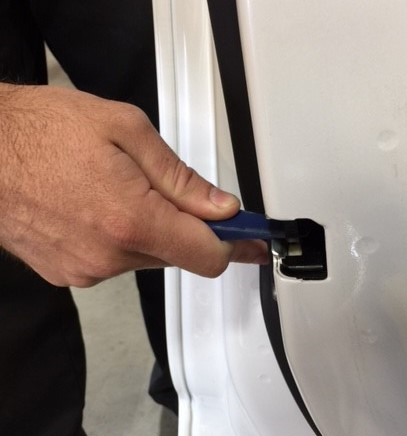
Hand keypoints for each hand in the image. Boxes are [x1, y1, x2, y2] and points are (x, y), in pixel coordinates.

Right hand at [0, 84, 267, 286]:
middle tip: (179, 194)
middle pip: (180, 254)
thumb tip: (220, 207)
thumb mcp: (127, 131)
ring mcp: (87, 269)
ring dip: (152, 229)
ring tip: (122, 190)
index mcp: (132, 219)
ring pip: (149, 256)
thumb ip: (181, 178)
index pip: (208, 255)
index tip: (248, 238)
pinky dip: (123, 238)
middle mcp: (110, 255)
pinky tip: (101, 206)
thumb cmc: (41, 131)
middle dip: (189, 227)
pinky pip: (117, 260)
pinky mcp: (70, 273)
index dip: (234, 244)